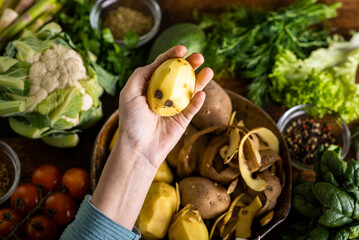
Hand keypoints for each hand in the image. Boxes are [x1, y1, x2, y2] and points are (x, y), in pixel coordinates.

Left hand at [117, 45, 213, 167]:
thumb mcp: (129, 93)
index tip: (182, 49)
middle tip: (199, 57)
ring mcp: (175, 107)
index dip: (172, 56)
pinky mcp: (183, 120)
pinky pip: (193, 108)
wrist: (138, 148)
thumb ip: (141, 75)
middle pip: (180, 76)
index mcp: (150, 86)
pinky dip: (198, 101)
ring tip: (209, 70)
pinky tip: (202, 93)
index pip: (163, 66)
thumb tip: (157, 62)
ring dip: (200, 80)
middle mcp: (164, 94)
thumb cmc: (131, 120)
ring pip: (190, 90)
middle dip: (190, 65)